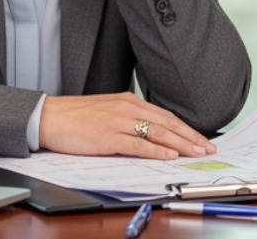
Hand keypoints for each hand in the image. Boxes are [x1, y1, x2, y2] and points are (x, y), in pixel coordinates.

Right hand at [38, 92, 214, 158]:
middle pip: (167, 123)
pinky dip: (155, 150)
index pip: (165, 115)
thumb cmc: (75, 117)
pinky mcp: (107, 136)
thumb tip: (150, 133)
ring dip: (180, 143)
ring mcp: (118, 122)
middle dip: (190, 136)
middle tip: (208, 147)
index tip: (201, 138)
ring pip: (157, 132)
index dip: (185, 128)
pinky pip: (137, 144)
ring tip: (196, 152)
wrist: (48, 117)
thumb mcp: (107, 111)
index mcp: (128, 101)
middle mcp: (127, 108)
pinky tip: (169, 155)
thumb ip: (128, 118)